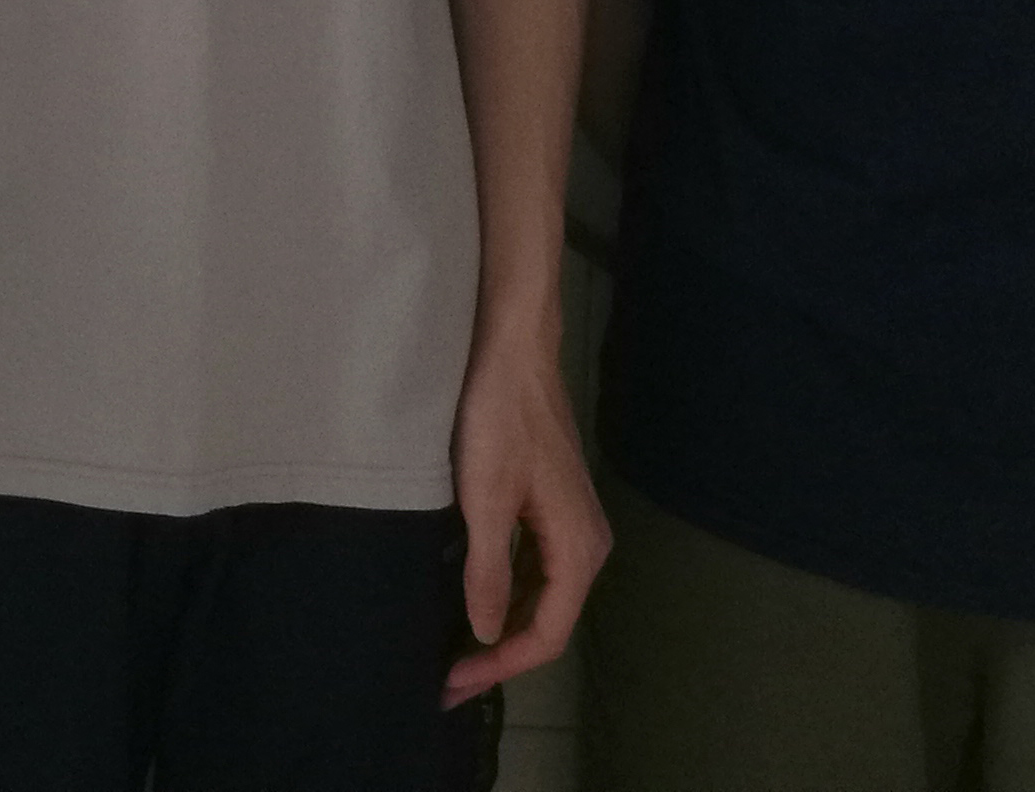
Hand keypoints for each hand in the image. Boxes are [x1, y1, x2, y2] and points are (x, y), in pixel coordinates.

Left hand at [443, 330, 607, 703]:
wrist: (514, 352)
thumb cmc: (499, 419)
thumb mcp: (484, 498)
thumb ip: (488, 570)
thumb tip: (486, 633)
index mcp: (578, 550)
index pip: (547, 634)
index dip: (501, 665)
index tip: (454, 683)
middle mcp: (587, 545)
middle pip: (549, 621)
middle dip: (500, 654)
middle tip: (448, 678)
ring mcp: (573, 526)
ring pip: (543, 596)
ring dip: (504, 627)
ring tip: (456, 651)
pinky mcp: (554, 508)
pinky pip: (537, 569)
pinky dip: (509, 594)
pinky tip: (476, 601)